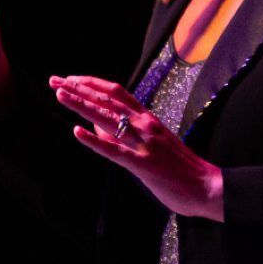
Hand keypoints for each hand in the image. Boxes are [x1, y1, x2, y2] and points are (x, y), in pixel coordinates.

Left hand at [49, 75, 223, 221]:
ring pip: (108, 118)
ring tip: (60, 96)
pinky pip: (114, 150)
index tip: (70, 78)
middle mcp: (145, 123)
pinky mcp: (143, 164)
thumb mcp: (155, 141)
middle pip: (107, 98)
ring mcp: (144, 142)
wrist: (207, 185)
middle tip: (55, 80)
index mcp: (148, 117)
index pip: (115, 91)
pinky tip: (77, 133)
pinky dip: (94, 141)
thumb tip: (99, 125)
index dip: (91, 82)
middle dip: (79, 88)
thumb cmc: (180, 166)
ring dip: (81, 105)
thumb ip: (130, 131)